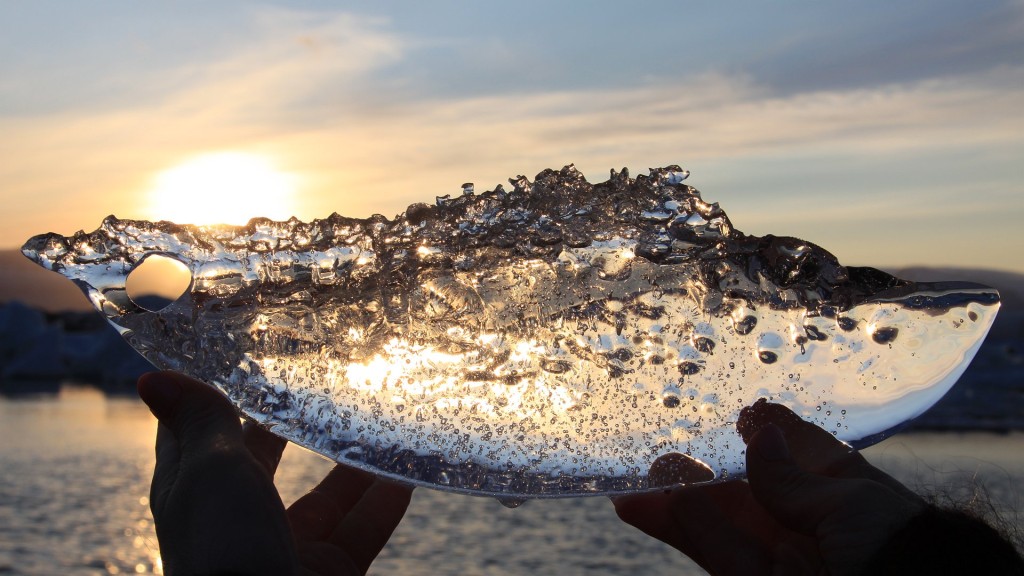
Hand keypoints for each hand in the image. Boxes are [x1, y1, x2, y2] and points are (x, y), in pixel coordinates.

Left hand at [137, 370, 412, 575]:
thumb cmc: (223, 543)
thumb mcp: (209, 469)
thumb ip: (200, 421)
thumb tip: (150, 378)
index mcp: (193, 492)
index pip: (197, 434)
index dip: (215, 397)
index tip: (243, 358)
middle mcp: (236, 520)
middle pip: (266, 462)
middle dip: (293, 426)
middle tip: (325, 382)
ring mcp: (283, 548)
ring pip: (324, 497)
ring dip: (352, 465)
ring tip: (382, 422)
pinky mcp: (327, 570)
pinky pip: (362, 529)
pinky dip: (385, 503)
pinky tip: (407, 473)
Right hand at [613, 401, 925, 574]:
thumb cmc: (897, 545)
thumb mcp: (849, 500)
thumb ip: (792, 477)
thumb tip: (759, 433)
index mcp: (846, 497)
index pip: (802, 457)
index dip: (772, 433)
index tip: (745, 412)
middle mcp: (810, 529)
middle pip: (748, 496)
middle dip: (707, 475)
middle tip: (664, 454)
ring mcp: (784, 561)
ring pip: (722, 526)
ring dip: (681, 503)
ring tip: (641, 481)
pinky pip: (718, 555)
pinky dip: (686, 530)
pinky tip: (654, 505)